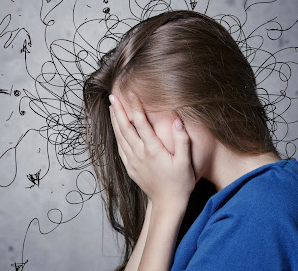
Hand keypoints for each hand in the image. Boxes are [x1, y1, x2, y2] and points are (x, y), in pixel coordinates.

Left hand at [109, 92, 195, 207]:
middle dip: (118, 110)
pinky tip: (115, 128)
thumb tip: (177, 120)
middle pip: (125, 127)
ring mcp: (133, 161)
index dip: (135, 106)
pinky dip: (116, 135)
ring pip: (120, 137)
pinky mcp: (130, 167)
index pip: (141, 123)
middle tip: (113, 96)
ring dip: (115, 121)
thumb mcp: (186, 162)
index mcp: (153, 150)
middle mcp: (139, 154)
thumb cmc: (180, 183)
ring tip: (112, 107)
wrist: (167, 204)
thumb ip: (182, 140)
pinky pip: (120, 148)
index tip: (130, 93)